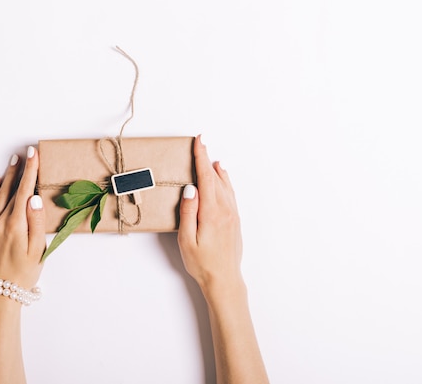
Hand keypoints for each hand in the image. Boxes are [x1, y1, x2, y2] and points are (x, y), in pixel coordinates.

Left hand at [0, 146, 45, 292]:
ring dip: (7, 176)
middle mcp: (2, 221)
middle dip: (20, 169)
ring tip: (13, 161)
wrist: (1, 292)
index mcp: (16, 224)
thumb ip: (36, 222)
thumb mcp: (37, 250)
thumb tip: (34, 198)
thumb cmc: (24, 273)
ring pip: (0, 194)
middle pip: (11, 188)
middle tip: (25, 152)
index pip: (24, 191)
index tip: (34, 155)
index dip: (30, 171)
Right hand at [177, 135, 243, 293]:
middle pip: (215, 178)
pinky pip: (230, 194)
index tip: (199, 141)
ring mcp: (233, 215)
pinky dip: (225, 181)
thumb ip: (188, 212)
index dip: (202, 157)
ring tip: (211, 157)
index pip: (206, 177)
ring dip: (217, 170)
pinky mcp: (235, 220)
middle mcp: (225, 210)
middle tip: (201, 143)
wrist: (225, 280)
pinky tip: (223, 178)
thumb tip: (190, 188)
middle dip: (207, 159)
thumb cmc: (202, 263)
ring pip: (225, 185)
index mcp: (212, 212)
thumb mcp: (186, 239)